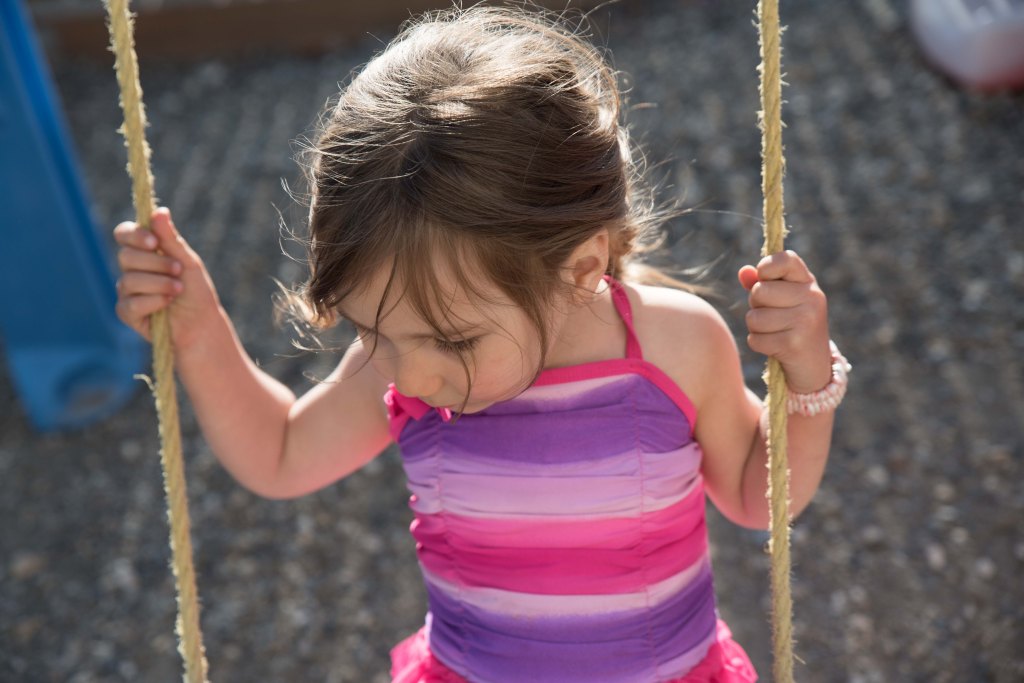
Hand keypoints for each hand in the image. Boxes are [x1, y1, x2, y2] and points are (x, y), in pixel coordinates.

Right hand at [113, 207, 221, 350]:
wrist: (202, 324)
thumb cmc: (196, 291)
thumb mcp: (188, 262)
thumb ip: (171, 239)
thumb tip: (159, 211)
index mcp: (144, 252)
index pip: (124, 234)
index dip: (134, 235)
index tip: (154, 243)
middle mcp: (132, 269)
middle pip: (126, 256)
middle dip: (156, 263)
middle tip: (178, 270)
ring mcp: (127, 291)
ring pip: (129, 280)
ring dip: (159, 284)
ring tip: (178, 290)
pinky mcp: (127, 312)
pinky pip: (130, 304)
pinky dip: (153, 302)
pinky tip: (167, 304)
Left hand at [738, 250, 831, 393]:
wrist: (814, 366)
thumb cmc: (792, 327)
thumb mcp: (782, 301)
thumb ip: (761, 283)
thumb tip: (743, 271)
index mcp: (808, 282)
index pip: (786, 259)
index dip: (766, 267)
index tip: (764, 280)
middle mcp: (812, 298)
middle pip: (759, 291)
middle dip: (756, 306)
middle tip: (771, 316)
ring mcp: (805, 320)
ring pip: (754, 317)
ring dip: (755, 328)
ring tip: (774, 332)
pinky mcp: (794, 344)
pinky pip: (755, 339)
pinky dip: (758, 344)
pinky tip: (775, 347)